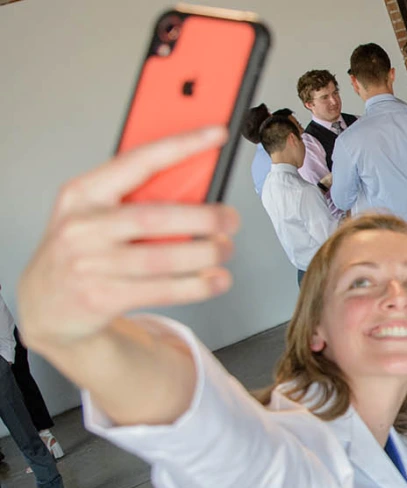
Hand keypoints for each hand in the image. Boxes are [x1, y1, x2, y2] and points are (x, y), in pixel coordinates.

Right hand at [18, 127, 238, 359]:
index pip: (138, 161)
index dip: (181, 145)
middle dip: (204, 217)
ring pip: (163, 257)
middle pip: (156, 216)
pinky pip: (163, 289)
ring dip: (206, 253)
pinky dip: (198, 285)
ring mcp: (91, 264)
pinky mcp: (102, 297)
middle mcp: (83, 226)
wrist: (47, 303)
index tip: (215, 135)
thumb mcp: (92, 213)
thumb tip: (196, 189)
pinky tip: (216, 279)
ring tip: (224, 249)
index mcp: (83, 193)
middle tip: (230, 219)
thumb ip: (132, 198)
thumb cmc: (79, 250)